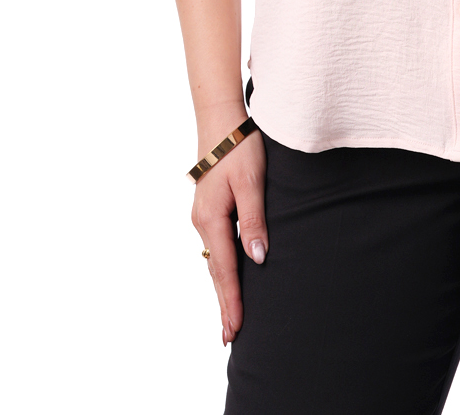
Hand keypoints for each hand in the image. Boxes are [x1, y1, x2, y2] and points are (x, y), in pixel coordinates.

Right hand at [190, 125, 267, 344]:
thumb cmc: (239, 148)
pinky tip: (227, 279)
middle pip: (215, 271)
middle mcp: (202, 222)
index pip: (224, 270)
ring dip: (222, 289)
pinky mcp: (208, 210)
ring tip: (230, 318)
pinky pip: (215, 248)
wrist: (221, 121)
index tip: (235, 330)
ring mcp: (203, 217)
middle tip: (230, 338)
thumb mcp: (252, 182)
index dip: (231, 301)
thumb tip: (257, 259)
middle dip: (224, 304)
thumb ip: (254, 220)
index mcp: (212, 219)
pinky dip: (221, 269)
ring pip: (214, 261)